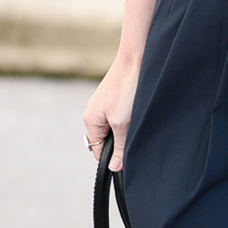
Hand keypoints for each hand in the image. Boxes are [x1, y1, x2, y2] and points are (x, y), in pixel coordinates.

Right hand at [83, 52, 140, 171]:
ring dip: (126, 129)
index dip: (113, 157)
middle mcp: (93, 113)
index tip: (128, 155)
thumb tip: (114, 168)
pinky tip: (137, 109)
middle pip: (106, 140)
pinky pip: (119, 115)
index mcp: (90, 121)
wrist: (136, 59)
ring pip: (115, 128)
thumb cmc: (127, 89)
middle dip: (120, 141)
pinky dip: (129, 117)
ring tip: (136, 118)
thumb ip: (119, 147)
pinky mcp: (114, 97)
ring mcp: (103, 104)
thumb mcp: (123, 124)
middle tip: (134, 133)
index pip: (98, 151)